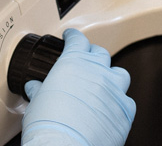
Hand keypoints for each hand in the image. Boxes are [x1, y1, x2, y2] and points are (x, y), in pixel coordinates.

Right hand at [21, 28, 135, 145]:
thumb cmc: (48, 125)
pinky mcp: (125, 111)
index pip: (78, 39)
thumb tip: (34, 87)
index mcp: (74, 62)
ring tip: (103, 83)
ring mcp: (114, 90)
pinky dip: (118, 102)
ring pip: (120, 74)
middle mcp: (97, 72)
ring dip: (111, 76)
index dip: (73, 36)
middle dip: (92, 55)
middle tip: (85, 61)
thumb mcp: (36, 101)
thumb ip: (39, 89)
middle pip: (100, 53)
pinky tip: (110, 108)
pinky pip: (126, 101)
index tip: (71, 36)